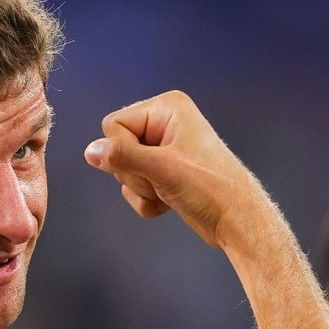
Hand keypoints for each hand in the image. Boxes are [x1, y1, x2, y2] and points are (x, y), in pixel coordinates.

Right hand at [84, 90, 268, 248]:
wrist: (237, 220)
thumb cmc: (211, 188)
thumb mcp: (161, 168)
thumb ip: (121, 156)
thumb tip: (90, 151)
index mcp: (167, 108)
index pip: (113, 125)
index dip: (122, 151)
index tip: (149, 164)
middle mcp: (164, 124)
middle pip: (116, 148)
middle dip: (134, 173)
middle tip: (162, 180)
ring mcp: (163, 150)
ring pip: (123, 170)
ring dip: (142, 189)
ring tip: (170, 192)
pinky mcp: (163, 173)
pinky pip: (134, 186)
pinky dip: (147, 200)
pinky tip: (170, 202)